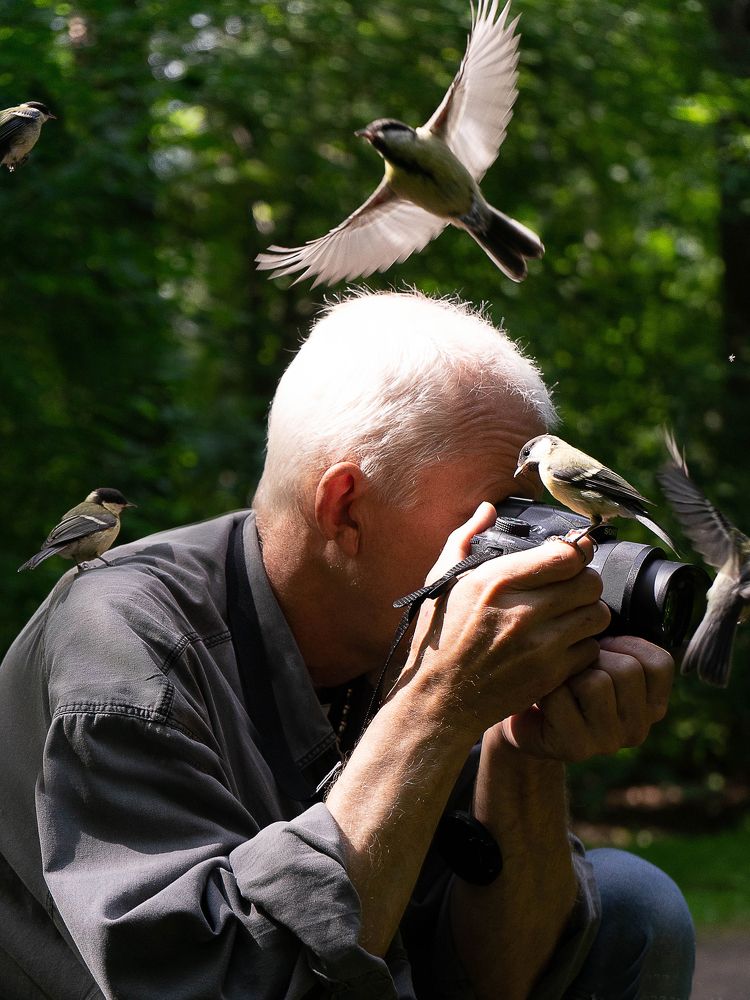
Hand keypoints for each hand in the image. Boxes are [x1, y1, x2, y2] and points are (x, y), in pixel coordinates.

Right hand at [396, 503, 610, 735]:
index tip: (570, 554)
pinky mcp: (550, 674)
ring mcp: (540, 646)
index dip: (575, 551)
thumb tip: (487, 509)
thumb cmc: (438, 638)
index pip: (566, 554)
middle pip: (590, 582)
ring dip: (587, 612)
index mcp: (496, 580)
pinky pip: (591, 649)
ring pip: (597, 615)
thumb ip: (465, 538)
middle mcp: (522, 610)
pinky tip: (563, 643)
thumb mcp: (441, 582)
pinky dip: (583, 645)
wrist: (439, 699)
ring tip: (569, 614)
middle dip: (584, 580)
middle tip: (570, 586)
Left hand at [498, 635, 673, 760]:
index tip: (603, 648)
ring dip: (570, 673)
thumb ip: (618, 642)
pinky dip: (547, 689)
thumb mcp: (599, 656)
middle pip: (627, 669)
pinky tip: (544, 699)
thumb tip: (608, 604)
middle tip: (575, 668)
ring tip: (562, 682)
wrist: (522, 717)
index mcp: (651, 704)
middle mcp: (638, 728)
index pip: (659, 663)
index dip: (625, 644)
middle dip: (592, 656)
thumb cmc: (564, 677)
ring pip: (597, 683)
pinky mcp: (577, 748)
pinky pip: (563, 698)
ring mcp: (609, 742)